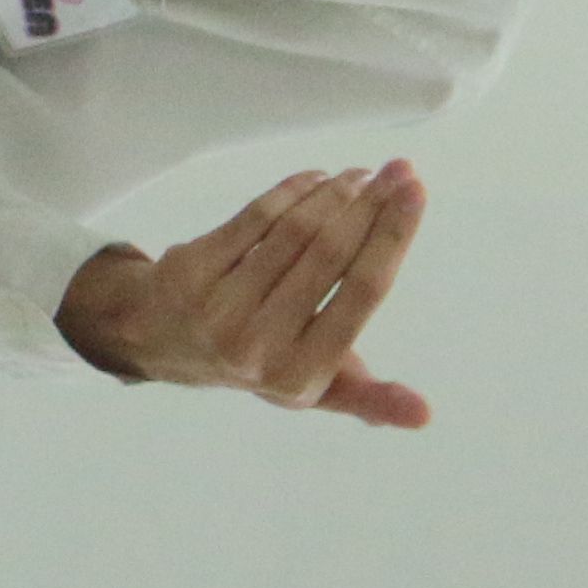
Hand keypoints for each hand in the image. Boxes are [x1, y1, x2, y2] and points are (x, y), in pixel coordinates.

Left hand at [55, 161, 433, 427]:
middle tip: (401, 171)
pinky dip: (292, 191)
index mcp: (299, 375)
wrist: (161, 339)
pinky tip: (318, 177)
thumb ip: (368, 398)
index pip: (359, 295)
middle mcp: (258, 345)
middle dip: (372, 205)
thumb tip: (426, 416)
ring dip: (334, 193)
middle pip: (330, 254)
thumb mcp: (311, 389)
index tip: (418, 193)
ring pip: (292, 231)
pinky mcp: (192, 267)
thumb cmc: (258, 360)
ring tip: (363, 174)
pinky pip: (253, 217)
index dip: (392, 238)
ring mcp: (220, 304)